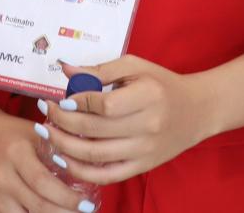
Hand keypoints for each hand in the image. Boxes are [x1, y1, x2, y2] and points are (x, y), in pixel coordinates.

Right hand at [0, 98, 97, 212]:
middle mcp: (2, 177)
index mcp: (15, 154)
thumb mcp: (35, 133)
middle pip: (38, 205)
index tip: (87, 204)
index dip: (67, 198)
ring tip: (70, 212)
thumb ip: (58, 149)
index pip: (43, 182)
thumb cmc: (11, 133)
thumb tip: (90, 167)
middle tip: (85, 211)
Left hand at [35, 56, 218, 185]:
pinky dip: (81, 171)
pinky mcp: (142, 166)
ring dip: (65, 147)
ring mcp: (145, 150)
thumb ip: (100, 70)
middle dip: (62, 123)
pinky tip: (65, 159)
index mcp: (148, 96)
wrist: (197, 111)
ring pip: (95, 155)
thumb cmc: (163, 84)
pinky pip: (106, 176)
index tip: (60, 99)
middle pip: (95, 130)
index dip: (77, 102)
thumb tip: (65, 69)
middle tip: (46, 113)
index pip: (104, 104)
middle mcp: (148, 126)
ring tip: (48, 135)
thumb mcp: (135, 67)